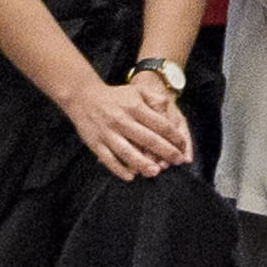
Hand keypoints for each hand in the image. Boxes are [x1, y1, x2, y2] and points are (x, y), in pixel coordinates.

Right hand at [58, 62, 195, 180]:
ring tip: (155, 172)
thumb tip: (171, 112)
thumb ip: (156, 99)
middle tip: (177, 161)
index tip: (182, 147)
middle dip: (165, 152)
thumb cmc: (116, 96)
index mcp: (135, 107)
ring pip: (127, 152)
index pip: (160, 124)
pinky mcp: (95, 143)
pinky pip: (108, 159)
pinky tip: (131, 176)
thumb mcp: (138, 90)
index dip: (174, 137)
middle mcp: (122, 120)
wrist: (83, 97)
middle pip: (148, 139)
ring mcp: (108, 133)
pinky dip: (119, 169)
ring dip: (142, 164)